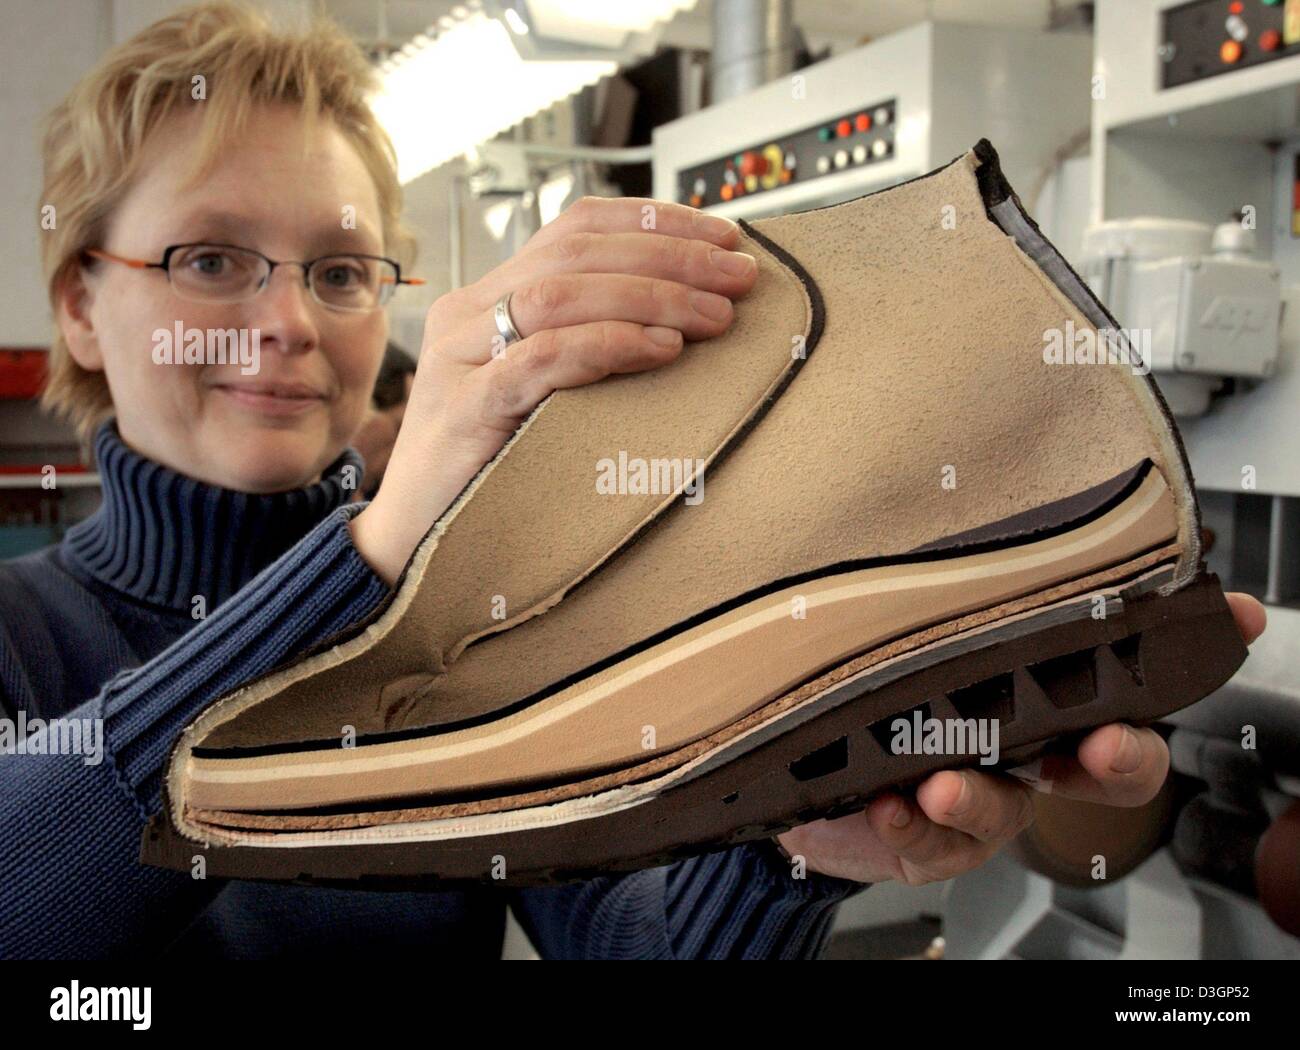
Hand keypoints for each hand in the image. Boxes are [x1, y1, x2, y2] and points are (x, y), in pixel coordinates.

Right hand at [350, 197, 757, 583]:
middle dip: (671, 255)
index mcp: (489, 299)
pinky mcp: (464, 410)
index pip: (576, 228)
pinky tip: (663, 350)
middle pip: (577, 252)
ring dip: (652, 296)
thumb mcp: (543, 394)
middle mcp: (468, 314)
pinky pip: (539, 359)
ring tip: (716, 316)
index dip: (654, 222)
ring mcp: (461, 359)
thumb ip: (587, 349)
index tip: (726, 237)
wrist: (415, 547)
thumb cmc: (491, 472)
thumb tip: (684, 324)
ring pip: (561, 295)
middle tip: (741, 276)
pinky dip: (608, 345)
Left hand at [774, 592, 1267, 884]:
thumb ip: (933, 582)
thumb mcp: (903, 625)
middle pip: (1111, 761)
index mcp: (1038, 688)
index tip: (1229, 617)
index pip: (1124, 666)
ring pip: (1014, 808)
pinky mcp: (935, 840)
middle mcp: (1026, 747)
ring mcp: (985, 797)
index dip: (1185, 645)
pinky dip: (914, 822)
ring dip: (984, 794)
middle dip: (1122, 753)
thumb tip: (929, 488)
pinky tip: (889, 801)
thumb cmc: (872, 687)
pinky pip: (937, 840)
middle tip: (1104, 739)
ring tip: (944, 781)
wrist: (816, 773)